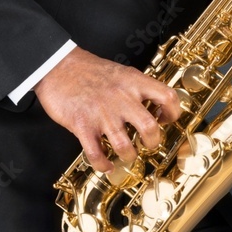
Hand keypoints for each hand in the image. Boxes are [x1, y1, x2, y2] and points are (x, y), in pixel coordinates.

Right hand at [34, 47, 180, 172]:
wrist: (58, 67)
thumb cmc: (90, 71)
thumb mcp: (122, 72)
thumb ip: (138, 88)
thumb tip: (154, 105)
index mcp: (134, 82)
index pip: (168, 97)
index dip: (173, 113)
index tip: (166, 120)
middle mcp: (122, 98)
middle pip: (150, 128)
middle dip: (152, 142)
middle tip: (147, 143)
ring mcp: (102, 113)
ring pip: (124, 146)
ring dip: (128, 155)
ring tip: (127, 154)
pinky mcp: (82, 125)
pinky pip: (96, 154)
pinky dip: (103, 164)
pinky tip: (106, 164)